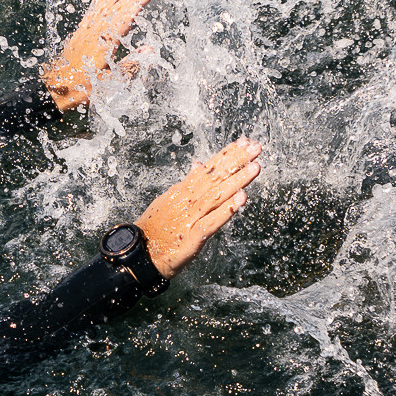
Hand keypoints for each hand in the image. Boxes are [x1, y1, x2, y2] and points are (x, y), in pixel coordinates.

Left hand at [41, 0, 154, 110]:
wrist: (53, 89)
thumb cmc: (81, 88)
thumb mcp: (110, 84)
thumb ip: (130, 65)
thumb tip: (149, 49)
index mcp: (105, 42)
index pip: (126, 16)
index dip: (140, 1)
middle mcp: (95, 32)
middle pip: (117, 7)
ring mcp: (86, 31)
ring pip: (104, 5)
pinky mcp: (79, 33)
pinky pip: (91, 11)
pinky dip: (98, 0)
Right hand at [135, 138, 262, 277]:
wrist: (139, 253)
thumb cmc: (156, 228)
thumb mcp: (169, 199)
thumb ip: (187, 182)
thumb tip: (198, 163)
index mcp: (183, 190)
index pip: (208, 168)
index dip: (227, 155)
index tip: (245, 142)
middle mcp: (187, 199)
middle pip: (215, 177)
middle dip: (237, 161)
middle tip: (256, 147)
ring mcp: (190, 216)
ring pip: (217, 195)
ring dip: (237, 180)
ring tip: (255, 167)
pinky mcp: (193, 236)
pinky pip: (213, 221)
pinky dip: (227, 210)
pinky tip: (241, 199)